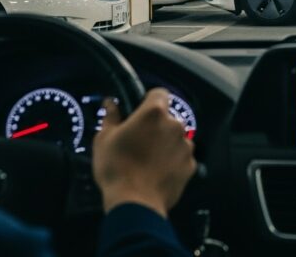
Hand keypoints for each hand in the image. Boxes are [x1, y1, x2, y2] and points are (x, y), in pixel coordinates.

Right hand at [92, 88, 196, 217]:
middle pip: (168, 118)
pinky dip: (172, 162)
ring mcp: (186, 146)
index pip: (159, 93)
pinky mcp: (191, 165)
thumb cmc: (116, 167)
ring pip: (176, 138)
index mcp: (154, 113)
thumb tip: (110, 103)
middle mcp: (175, 125)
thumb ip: (111, 116)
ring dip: (166, 144)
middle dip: (156, 126)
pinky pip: (181, 157)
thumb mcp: (104, 139)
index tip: (140, 112)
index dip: (150, 100)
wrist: (135, 202)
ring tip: (147, 161)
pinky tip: (157, 173)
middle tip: (139, 142)